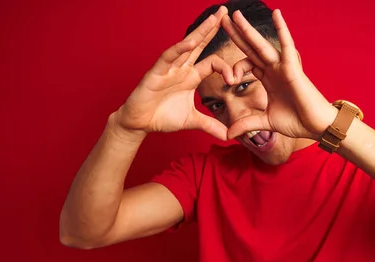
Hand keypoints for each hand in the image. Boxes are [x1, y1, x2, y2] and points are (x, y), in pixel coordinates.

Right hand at [115, 6, 234, 139]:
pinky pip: (168, 57)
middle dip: (212, 28)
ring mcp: (169, 68)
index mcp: (191, 76)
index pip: (212, 62)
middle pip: (200, 44)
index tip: (234, 79)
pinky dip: (179, 49)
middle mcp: (181, 68)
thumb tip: (228, 136)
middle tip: (226, 12)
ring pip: (186, 45)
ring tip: (214, 19)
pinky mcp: (156, 72)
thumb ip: (210, 125)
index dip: (226, 68)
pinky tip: (190, 40)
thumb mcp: (192, 121)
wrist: (139, 123)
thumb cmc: (162, 117)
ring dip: (200, 32)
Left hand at [221, 9, 337, 140]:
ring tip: (235, 14)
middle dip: (236, 34)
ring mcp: (283, 67)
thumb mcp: (266, 122)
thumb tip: (228, 135)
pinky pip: (287, 45)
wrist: (316, 126)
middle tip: (223, 20)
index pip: (247, 64)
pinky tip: (276, 13)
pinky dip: (282, 29)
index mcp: (268, 79)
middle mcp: (274, 69)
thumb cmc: (297, 121)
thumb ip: (247, 124)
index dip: (235, 68)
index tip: (230, 80)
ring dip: (248, 29)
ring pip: (262, 45)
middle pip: (251, 48)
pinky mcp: (293, 68)